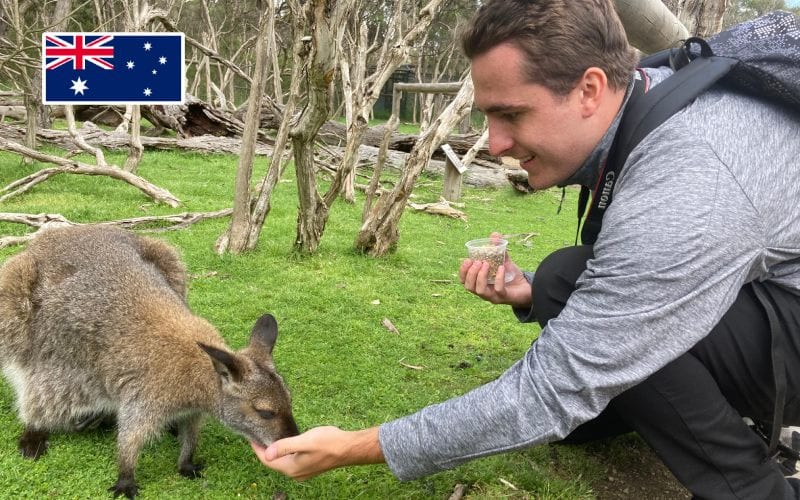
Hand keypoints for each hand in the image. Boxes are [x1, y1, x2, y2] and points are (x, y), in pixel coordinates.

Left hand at [250, 426, 383, 480]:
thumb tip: (266, 453)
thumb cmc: (328, 442)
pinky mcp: (309, 467)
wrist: (348, 448)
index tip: (251, 437)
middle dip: (265, 450)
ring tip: (269, 437)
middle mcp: (295, 473)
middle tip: (258, 435)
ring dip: (275, 451)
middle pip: (273, 463)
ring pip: (282, 462)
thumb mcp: (304, 441)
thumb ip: (284, 447)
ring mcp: (303, 472)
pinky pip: (291, 461)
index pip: (267, 460)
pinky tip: (287, 443)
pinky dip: (285, 453)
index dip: (258, 449)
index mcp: (291, 468)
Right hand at [459, 237, 530, 307]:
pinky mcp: (504, 297)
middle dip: (471, 273)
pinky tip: (501, 268)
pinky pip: (498, 289)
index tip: (467, 259)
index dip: (463, 271)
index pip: (464, 281)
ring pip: (480, 290)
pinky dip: (498, 278)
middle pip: (469, 287)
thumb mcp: (504, 261)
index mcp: (480, 283)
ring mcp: (493, 296)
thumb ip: (498, 249)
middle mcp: (484, 292)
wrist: (528, 287)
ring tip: (486, 264)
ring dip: (480, 276)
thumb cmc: (513, 276)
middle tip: (478, 261)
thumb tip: (494, 234)